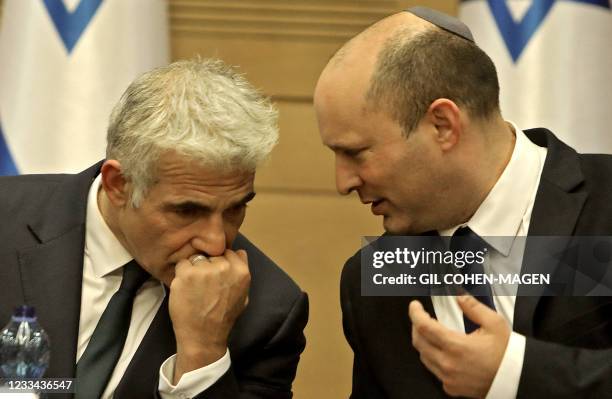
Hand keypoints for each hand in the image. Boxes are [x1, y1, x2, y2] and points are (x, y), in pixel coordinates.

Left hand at [169, 249, 250, 382]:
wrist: (203, 336)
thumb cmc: (224, 318)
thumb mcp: (243, 296)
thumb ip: (241, 273)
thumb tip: (239, 253)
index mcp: (241, 271)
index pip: (229, 252)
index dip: (221, 262)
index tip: (217, 275)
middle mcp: (224, 267)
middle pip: (212, 254)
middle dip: (208, 265)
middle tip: (204, 284)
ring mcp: (204, 269)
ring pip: (196, 258)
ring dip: (194, 269)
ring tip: (194, 287)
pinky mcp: (186, 274)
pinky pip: (182, 264)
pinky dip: (181, 275)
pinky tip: (185, 289)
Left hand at [408, 296, 509, 397]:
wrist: (517, 379)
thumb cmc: (507, 352)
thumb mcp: (494, 323)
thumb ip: (473, 306)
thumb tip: (457, 294)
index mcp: (456, 346)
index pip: (424, 327)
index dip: (415, 313)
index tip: (414, 305)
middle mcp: (448, 364)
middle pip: (418, 341)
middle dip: (416, 326)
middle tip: (422, 316)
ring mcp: (448, 378)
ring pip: (423, 357)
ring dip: (423, 342)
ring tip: (431, 332)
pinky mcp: (451, 387)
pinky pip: (433, 370)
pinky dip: (432, 358)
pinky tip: (441, 350)